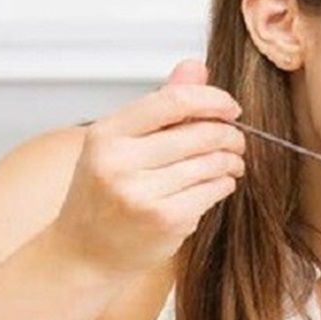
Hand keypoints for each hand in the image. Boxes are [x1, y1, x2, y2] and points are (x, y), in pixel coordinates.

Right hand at [51, 59, 245, 279]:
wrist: (84, 252)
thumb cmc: (102, 194)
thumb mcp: (119, 143)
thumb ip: (161, 104)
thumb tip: (195, 67)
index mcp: (106, 134)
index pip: (173, 100)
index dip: (212, 99)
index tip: (229, 107)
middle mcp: (120, 162)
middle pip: (199, 132)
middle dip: (229, 134)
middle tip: (236, 139)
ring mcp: (142, 194)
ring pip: (212, 162)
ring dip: (230, 161)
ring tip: (231, 162)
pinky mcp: (165, 220)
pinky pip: (213, 190)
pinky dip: (223, 185)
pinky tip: (217, 184)